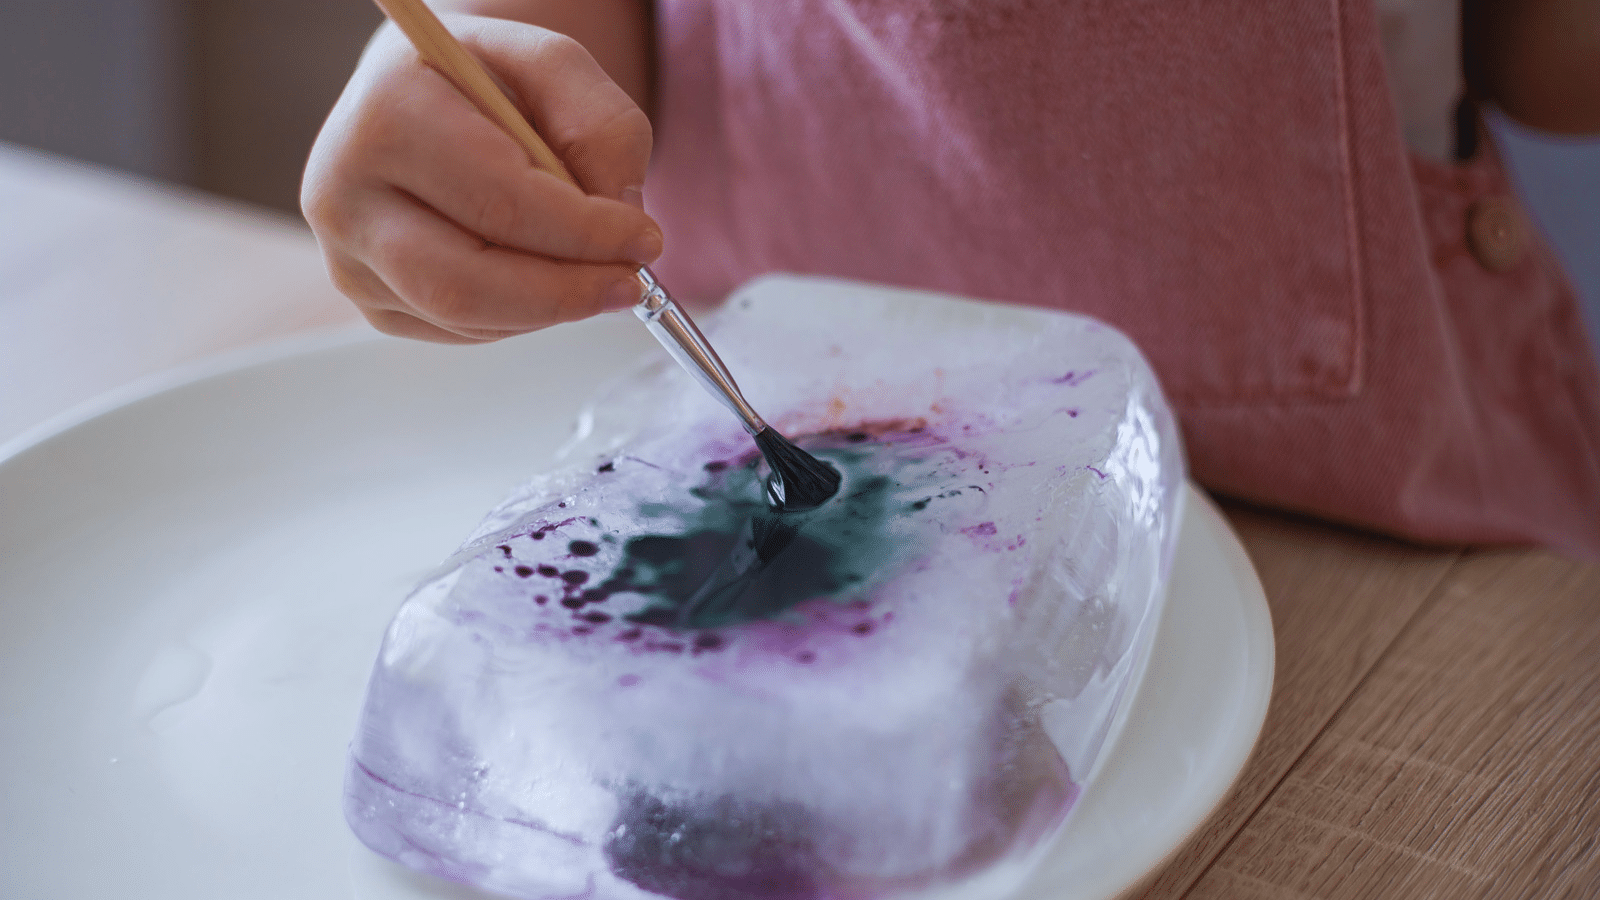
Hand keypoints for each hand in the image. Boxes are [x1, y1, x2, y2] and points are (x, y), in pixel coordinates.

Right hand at [301, 15, 659, 342]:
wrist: (420, 94)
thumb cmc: (485, 78)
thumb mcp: (553, 66)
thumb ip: (600, 126)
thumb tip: (620, 214)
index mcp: (384, 116)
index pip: (498, 202)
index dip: (584, 233)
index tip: (644, 239)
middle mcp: (343, 192)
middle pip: (466, 283)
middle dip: (567, 293)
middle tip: (631, 283)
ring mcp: (348, 256)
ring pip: (467, 317)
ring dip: (549, 306)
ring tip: (591, 268)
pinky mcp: (368, 299)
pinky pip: (460, 332)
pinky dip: (521, 315)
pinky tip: (540, 272)